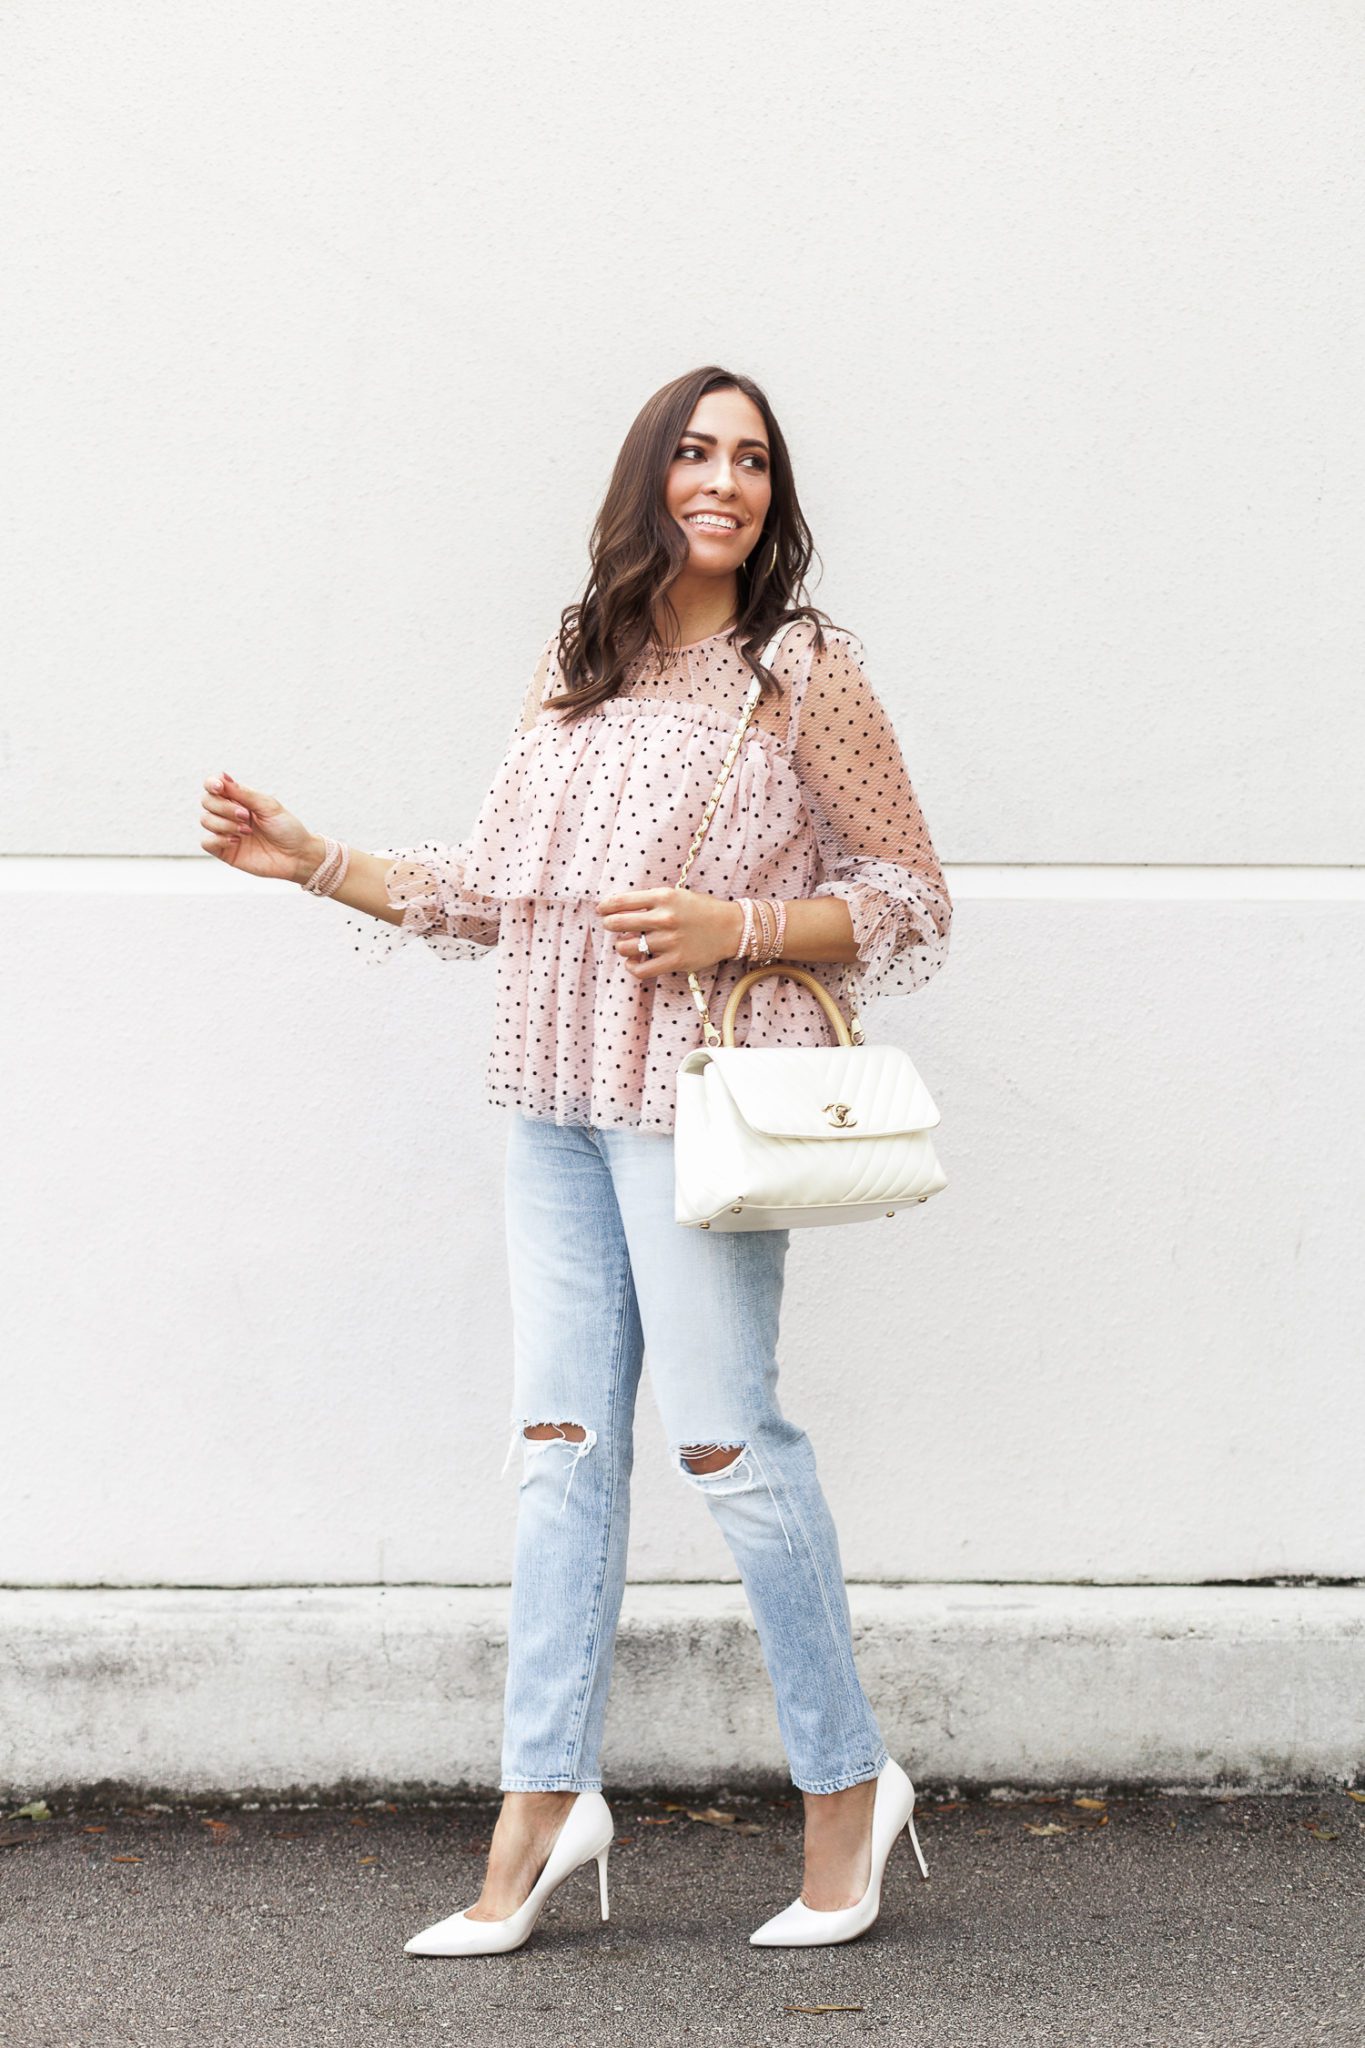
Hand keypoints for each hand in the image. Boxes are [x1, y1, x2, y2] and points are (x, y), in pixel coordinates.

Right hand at [199, 771, 318, 884]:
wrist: (297, 856)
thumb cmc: (287, 829)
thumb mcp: (268, 806)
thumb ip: (244, 793)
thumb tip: (222, 776)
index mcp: (240, 799)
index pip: (214, 787)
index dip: (211, 784)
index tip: (219, 787)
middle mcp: (229, 814)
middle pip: (207, 802)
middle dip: (224, 807)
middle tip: (246, 816)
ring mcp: (226, 832)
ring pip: (205, 820)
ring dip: (225, 824)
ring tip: (247, 831)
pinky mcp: (224, 851)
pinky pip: (206, 842)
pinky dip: (218, 839)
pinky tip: (236, 841)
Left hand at [597, 887, 743, 978]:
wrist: (730, 927)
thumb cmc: (701, 910)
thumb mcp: (676, 895)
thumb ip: (650, 901)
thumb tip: (619, 910)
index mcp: (663, 897)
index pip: (621, 901)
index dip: (605, 907)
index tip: (602, 910)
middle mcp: (664, 918)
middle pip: (618, 923)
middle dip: (610, 925)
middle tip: (612, 926)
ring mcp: (669, 941)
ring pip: (626, 947)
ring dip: (622, 946)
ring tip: (629, 944)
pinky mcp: (675, 961)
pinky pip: (641, 970)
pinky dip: (632, 967)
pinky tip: (634, 962)